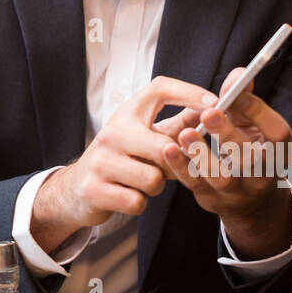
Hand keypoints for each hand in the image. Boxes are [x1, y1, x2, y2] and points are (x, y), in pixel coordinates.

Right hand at [31, 76, 213, 251]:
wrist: (77, 187)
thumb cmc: (120, 159)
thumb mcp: (143, 135)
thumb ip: (176, 125)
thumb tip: (211, 109)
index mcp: (127, 113)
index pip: (160, 89)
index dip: (189, 92)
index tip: (215, 104)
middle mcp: (111, 132)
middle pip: (165, 146)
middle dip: (173, 164)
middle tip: (164, 168)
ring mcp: (100, 160)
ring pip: (153, 180)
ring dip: (154, 187)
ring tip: (141, 182)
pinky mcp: (93, 189)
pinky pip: (137, 202)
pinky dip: (137, 203)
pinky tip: (126, 195)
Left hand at [159, 66, 291, 258]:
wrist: (249, 200)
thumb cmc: (248, 148)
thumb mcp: (252, 125)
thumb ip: (244, 99)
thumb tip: (239, 73)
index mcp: (278, 151)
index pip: (276, 133)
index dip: (256, 111)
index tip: (232, 92)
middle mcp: (263, 174)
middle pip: (250, 158)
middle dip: (228, 134)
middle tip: (209, 114)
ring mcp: (237, 191)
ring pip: (222, 177)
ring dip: (202, 155)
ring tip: (186, 133)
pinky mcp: (212, 199)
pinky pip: (195, 185)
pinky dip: (181, 167)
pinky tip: (169, 149)